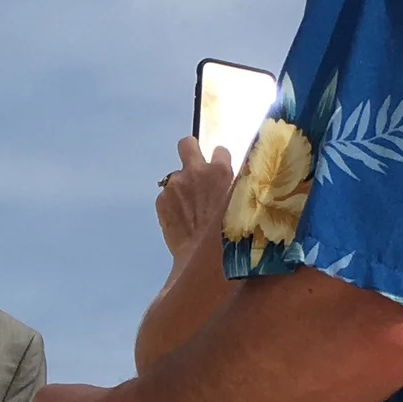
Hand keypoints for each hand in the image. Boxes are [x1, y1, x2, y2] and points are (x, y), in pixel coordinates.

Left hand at [157, 136, 236, 259]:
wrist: (201, 257)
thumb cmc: (228, 234)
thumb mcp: (241, 205)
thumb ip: (232, 187)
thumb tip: (230, 183)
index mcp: (220, 171)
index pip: (220, 151)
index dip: (219, 160)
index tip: (218, 169)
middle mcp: (195, 172)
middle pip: (187, 144)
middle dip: (190, 149)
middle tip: (193, 162)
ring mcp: (175, 185)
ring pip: (176, 177)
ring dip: (181, 187)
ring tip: (189, 209)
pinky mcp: (161, 201)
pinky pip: (166, 196)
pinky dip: (172, 204)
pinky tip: (181, 220)